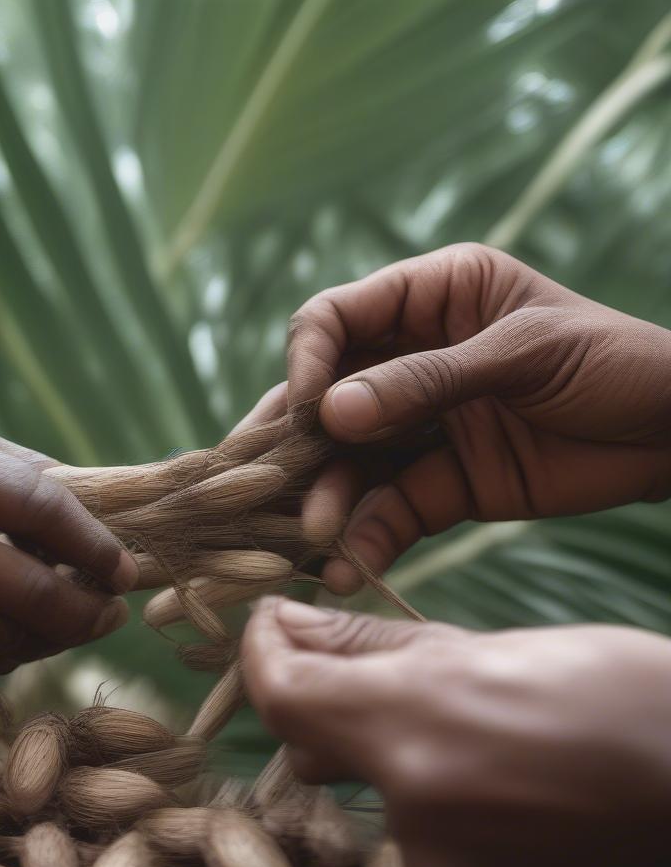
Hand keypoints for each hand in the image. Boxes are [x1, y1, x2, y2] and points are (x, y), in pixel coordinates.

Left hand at [242, 597, 670, 866]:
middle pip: (317, 746)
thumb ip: (377, 645)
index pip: (283, 693)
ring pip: (378, 795)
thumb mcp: (504, 649)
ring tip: (495, 738)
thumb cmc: (634, 707)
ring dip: (408, 760)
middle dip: (343, 704)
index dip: (263, 653)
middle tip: (405, 672)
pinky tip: (511, 792)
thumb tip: (289, 625)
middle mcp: (416, 812)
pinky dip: (444, 810)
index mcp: (422, 722)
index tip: (273, 625)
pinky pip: (421, 844)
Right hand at [274, 243, 670, 590]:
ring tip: (312, 537)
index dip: (308, 360)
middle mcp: (410, 362)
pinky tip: (347, 567)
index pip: (334, 320)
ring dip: (322, 499)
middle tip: (253, 486)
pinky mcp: (439, 485)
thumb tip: (330, 411)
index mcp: (429, 300)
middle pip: (324, 399)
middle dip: (290, 444)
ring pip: (346, 462)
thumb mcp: (523, 354)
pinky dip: (365, 538)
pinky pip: (387, 510)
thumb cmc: (613, 363)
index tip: (304, 408)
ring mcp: (420, 427)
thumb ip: (427, 380)